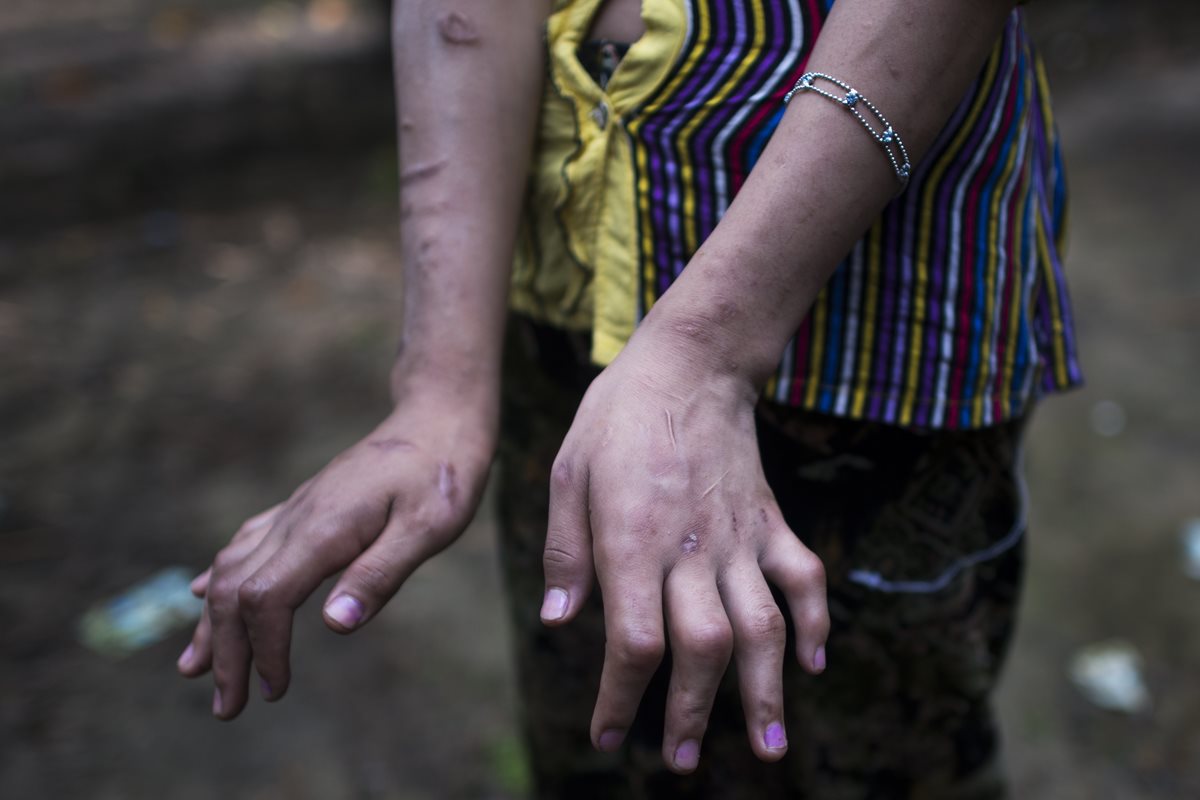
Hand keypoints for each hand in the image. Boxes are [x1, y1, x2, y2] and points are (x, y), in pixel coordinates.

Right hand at [177, 387, 495, 719]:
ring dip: (213, 621)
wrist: (438, 416)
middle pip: (235, 589)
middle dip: (226, 651)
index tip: (274, 691)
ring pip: (231, 567)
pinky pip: (247, 543)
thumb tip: (334, 625)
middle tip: (226, 708)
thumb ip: (382, 573)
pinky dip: (220, 576)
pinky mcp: (305, 504)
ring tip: (195, 667)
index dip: (264, 649)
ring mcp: (297, 509)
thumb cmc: (443, 474)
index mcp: (325, 529)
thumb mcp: (430, 528)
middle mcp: (298, 518)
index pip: (268, 598)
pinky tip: (204, 593)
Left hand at [540, 326, 828, 773]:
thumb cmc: (616, 418)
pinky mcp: (770, 519)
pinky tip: (813, 662)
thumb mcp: (567, 473)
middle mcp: (692, 546)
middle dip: (695, 712)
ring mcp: (740, 534)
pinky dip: (814, 620)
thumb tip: (559, 622)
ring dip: (766, 689)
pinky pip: (803, 575)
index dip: (623, 697)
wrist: (688, 364)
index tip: (607, 734)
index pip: (634, 640)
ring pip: (761, 624)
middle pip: (702, 647)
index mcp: (633, 538)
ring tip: (771, 747)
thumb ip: (566, 551)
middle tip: (683, 760)